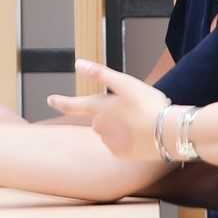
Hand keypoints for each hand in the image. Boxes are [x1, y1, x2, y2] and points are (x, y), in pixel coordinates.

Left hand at [48, 60, 170, 159]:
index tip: (50, 99)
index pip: (73, 105)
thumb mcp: (125, 84)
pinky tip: (142, 133)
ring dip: (121, 124)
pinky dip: (128, 138)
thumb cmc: (148, 105)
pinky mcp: (121, 153)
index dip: (61, 101)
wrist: (168, 133)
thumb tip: (78, 64)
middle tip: (134, 106)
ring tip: (142, 119)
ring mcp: (109, 142)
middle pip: (97, 116)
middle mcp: (98, 127)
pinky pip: (120, 143)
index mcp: (98, 108)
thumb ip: (99, 74)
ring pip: (110, 130)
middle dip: (110, 111)